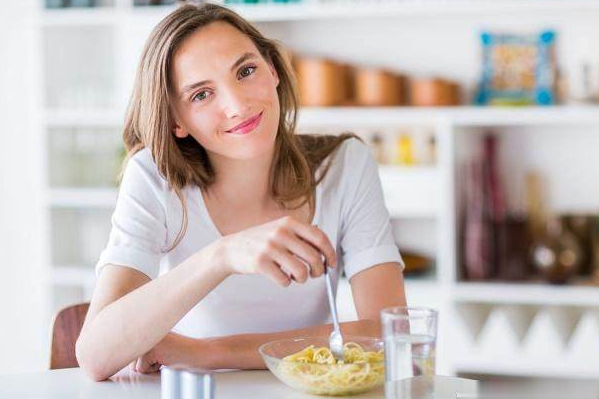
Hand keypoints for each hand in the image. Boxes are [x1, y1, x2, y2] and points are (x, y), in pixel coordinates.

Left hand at [129, 332, 206, 373]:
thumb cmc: (178, 350)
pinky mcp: (150, 350)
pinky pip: (143, 369)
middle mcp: (144, 330)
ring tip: (164, 356)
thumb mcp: (157, 343)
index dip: (129, 355)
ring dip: (149, 366)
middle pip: (129, 359)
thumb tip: (121, 355)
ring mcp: (147, 339)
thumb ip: (141, 345)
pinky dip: (154, 369)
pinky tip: (166, 359)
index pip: (126, 347)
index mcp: (144, 326)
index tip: (130, 347)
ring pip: (135, 365)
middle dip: (144, 363)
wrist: (197, 351)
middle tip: (162, 355)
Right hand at [214, 216, 336, 286]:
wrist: (231, 249)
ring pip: (301, 272)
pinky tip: (280, 277)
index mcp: (289, 222)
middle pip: (314, 257)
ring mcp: (269, 247)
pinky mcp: (260, 263)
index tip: (332, 263)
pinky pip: (284, 281)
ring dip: (302, 279)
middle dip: (318, 270)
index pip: (319, 238)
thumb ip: (301, 236)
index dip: (330, 253)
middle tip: (314, 274)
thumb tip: (326, 251)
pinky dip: (285, 283)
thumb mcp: (280, 229)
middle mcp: (280, 232)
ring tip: (296, 277)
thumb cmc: (261, 241)